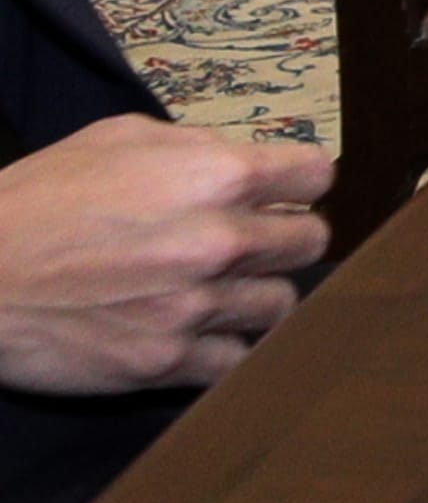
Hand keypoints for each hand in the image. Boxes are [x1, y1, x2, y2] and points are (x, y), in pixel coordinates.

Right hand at [0, 116, 329, 397]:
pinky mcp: (163, 362)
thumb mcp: (117, 139)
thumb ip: (195, 148)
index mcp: (215, 176)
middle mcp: (218, 242)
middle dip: (284, 237)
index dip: (298, 183)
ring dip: (256, 296)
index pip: (316, 176)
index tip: (281, 193)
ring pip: (280, 305)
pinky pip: (236, 361)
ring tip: (220, 290)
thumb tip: (239, 161)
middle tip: (251, 243)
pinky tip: (197, 331)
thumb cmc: (35, 201)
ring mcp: (194, 307)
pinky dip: (223, 348)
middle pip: (311, 242)